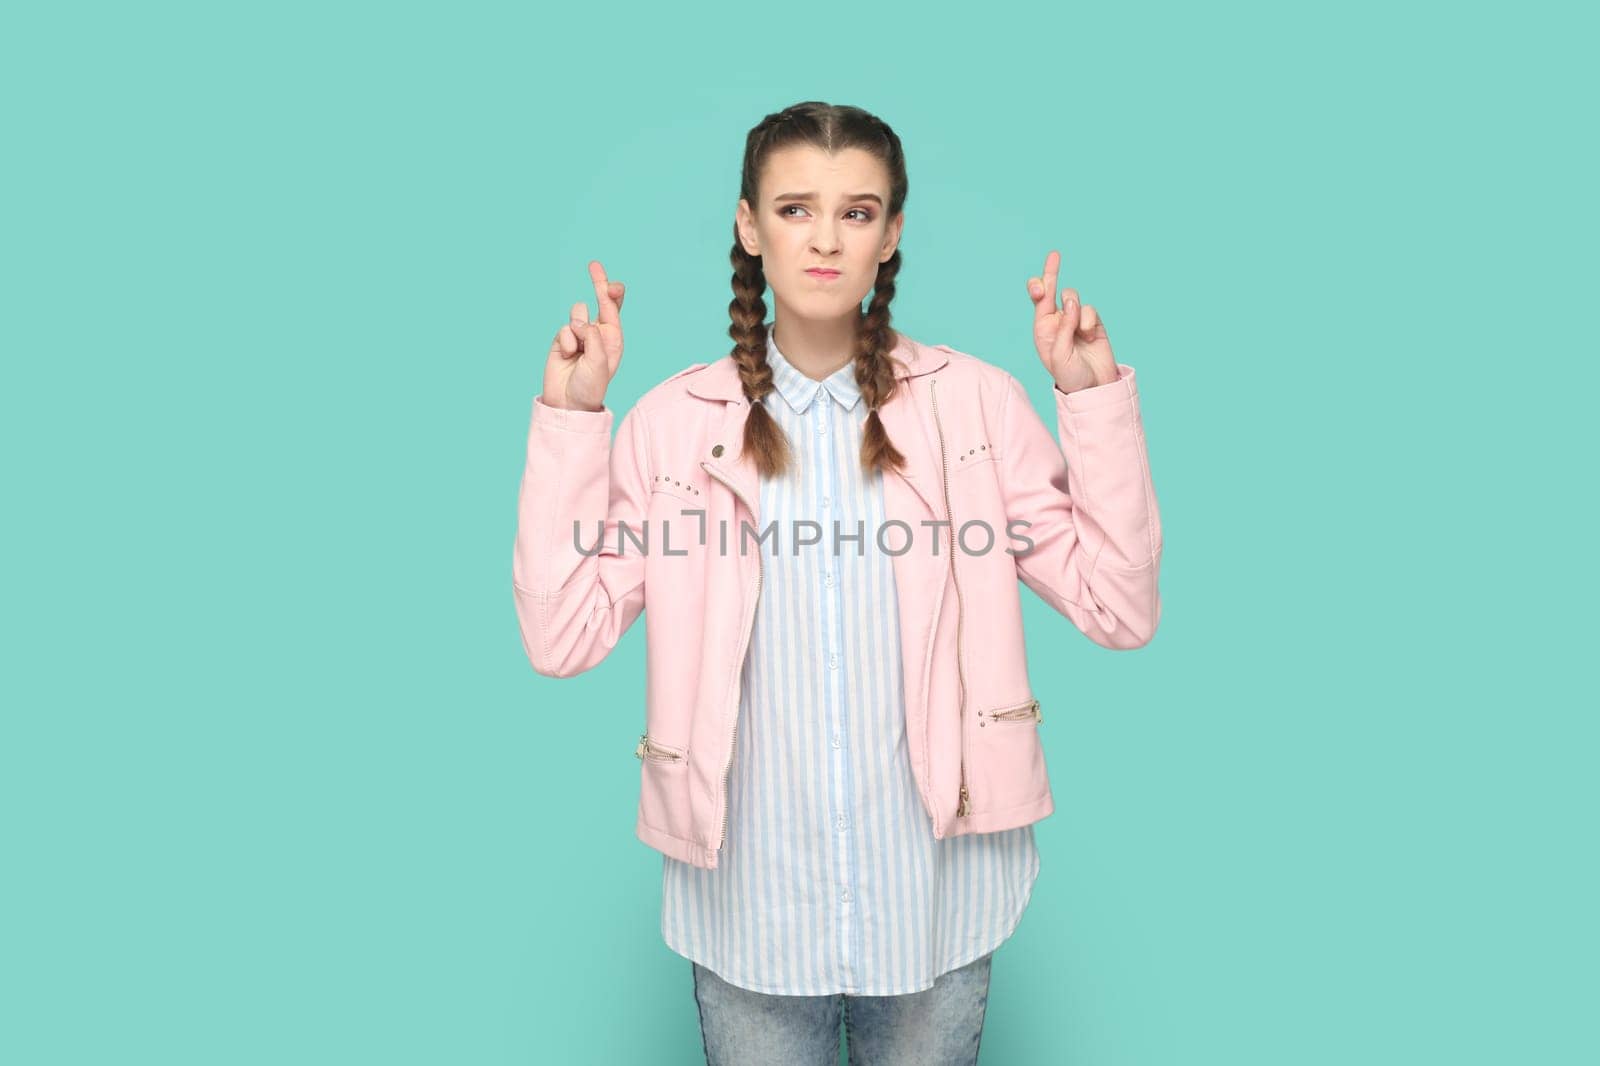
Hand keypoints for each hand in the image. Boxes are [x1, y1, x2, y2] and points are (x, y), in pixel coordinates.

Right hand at [543, 260, 625, 411]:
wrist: (568, 403)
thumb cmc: (590, 386)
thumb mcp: (600, 362)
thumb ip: (593, 337)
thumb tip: (579, 321)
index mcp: (613, 338)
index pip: (613, 308)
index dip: (611, 291)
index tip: (611, 283)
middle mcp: (598, 333)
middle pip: (597, 300)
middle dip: (598, 283)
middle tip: (594, 265)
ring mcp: (579, 335)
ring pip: (577, 313)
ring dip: (578, 328)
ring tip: (579, 351)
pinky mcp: (562, 340)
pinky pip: (563, 329)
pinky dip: (566, 342)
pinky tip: (567, 357)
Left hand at [1027, 250, 1116, 394]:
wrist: (1094, 387)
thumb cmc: (1070, 376)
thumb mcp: (1060, 355)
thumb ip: (1063, 328)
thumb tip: (1070, 302)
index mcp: (1042, 328)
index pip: (1038, 301)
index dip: (1038, 287)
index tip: (1040, 285)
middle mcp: (1056, 321)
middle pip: (1052, 289)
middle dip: (1051, 273)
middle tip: (1054, 255)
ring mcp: (1074, 320)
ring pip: (1073, 297)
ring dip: (1075, 310)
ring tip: (1079, 331)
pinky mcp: (1093, 322)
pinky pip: (1089, 309)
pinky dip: (1089, 320)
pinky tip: (1090, 336)